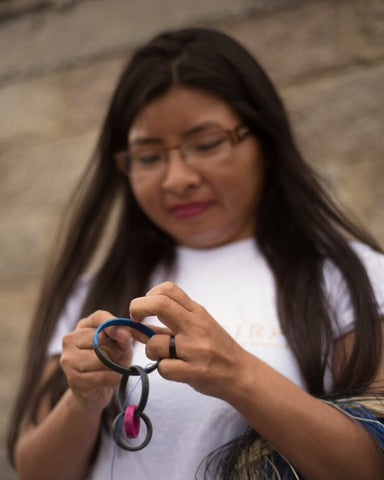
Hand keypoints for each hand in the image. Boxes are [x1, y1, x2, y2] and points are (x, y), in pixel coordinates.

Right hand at [60, 310, 133, 411]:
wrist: (98, 391)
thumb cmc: (111, 362)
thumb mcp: (121, 345)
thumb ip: (124, 336)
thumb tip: (124, 333)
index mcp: (83, 326)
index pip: (99, 317)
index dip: (114, 324)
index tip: (126, 335)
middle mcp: (70, 340)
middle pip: (102, 339)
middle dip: (115, 351)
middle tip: (113, 358)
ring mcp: (68, 360)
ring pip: (102, 358)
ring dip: (114, 366)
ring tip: (109, 369)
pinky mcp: (73, 380)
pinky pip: (103, 376)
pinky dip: (113, 379)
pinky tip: (108, 380)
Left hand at [129, 282, 248, 399]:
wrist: (241, 373)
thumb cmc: (215, 349)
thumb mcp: (195, 328)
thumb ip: (165, 326)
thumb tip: (133, 327)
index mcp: (197, 312)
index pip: (168, 289)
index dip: (147, 297)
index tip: (143, 311)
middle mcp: (196, 325)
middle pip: (159, 304)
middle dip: (137, 309)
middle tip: (135, 322)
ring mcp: (196, 348)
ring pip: (154, 343)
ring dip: (151, 351)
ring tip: (165, 356)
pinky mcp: (195, 371)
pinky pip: (163, 368)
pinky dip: (163, 370)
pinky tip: (176, 370)